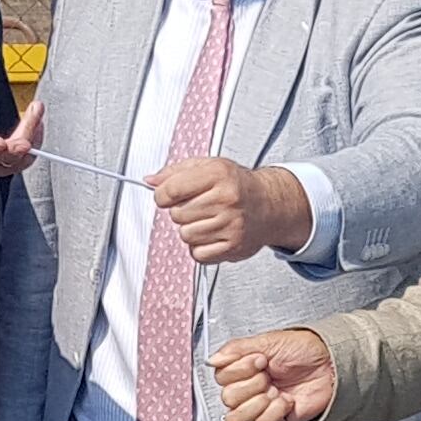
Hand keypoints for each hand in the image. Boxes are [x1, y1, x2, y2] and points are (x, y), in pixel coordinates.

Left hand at [148, 155, 312, 265]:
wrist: (269, 204)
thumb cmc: (237, 185)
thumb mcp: (208, 166)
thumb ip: (176, 172)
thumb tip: (150, 181)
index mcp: (218, 174)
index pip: (170, 190)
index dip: (162, 195)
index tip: (166, 196)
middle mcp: (226, 199)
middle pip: (177, 215)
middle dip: (181, 212)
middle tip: (198, 207)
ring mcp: (231, 224)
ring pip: (185, 235)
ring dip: (191, 230)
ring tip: (207, 220)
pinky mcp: (233, 246)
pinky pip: (198, 254)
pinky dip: (200, 247)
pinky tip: (212, 234)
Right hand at [211, 329, 335, 420]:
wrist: (330, 364)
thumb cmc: (304, 350)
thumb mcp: (267, 341)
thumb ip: (235, 349)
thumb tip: (211, 359)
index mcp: (243, 369)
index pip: (221, 378)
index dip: (238, 370)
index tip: (259, 360)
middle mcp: (248, 389)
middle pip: (227, 398)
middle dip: (251, 385)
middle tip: (269, 375)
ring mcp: (260, 407)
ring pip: (236, 418)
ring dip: (257, 402)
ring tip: (275, 390)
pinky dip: (275, 412)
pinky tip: (287, 401)